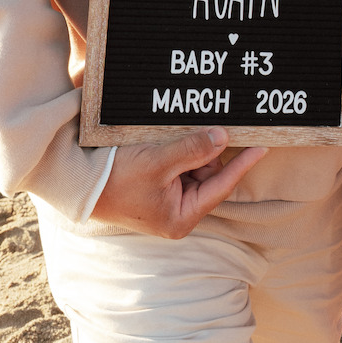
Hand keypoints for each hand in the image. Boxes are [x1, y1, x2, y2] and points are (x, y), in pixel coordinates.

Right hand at [89, 129, 267, 238]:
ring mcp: (166, 201)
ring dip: (192, 149)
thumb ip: (194, 149)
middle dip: (208, 151)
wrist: (78, 183)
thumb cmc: (117, 179)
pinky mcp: (156, 189)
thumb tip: (223, 138)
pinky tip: (173, 137)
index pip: (222, 186)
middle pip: (208, 175)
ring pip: (194, 167)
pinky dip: (179, 151)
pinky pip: (178, 166)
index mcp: (182, 217)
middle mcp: (177, 213)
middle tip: (208, 125)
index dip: (243, 164)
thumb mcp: (159, 161)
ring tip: (177, 135)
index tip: (263, 146)